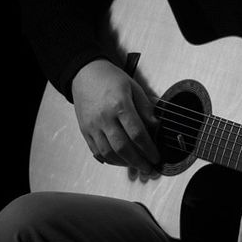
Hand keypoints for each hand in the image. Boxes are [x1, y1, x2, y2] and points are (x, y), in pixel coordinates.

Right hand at [71, 58, 161, 177]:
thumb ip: (146, 108)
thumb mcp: (134, 87)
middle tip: (149, 167)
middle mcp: (104, 117)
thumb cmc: (111, 79)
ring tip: (136, 165)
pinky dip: (110, 160)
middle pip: (123, 147)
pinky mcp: (85, 130)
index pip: (137, 133)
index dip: (149, 149)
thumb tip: (156, 126)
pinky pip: (97, 151)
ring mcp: (92, 126)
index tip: (156, 157)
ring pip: (109, 153)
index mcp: (119, 104)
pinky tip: (120, 160)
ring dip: (124, 163)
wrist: (85, 74)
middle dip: (138, 161)